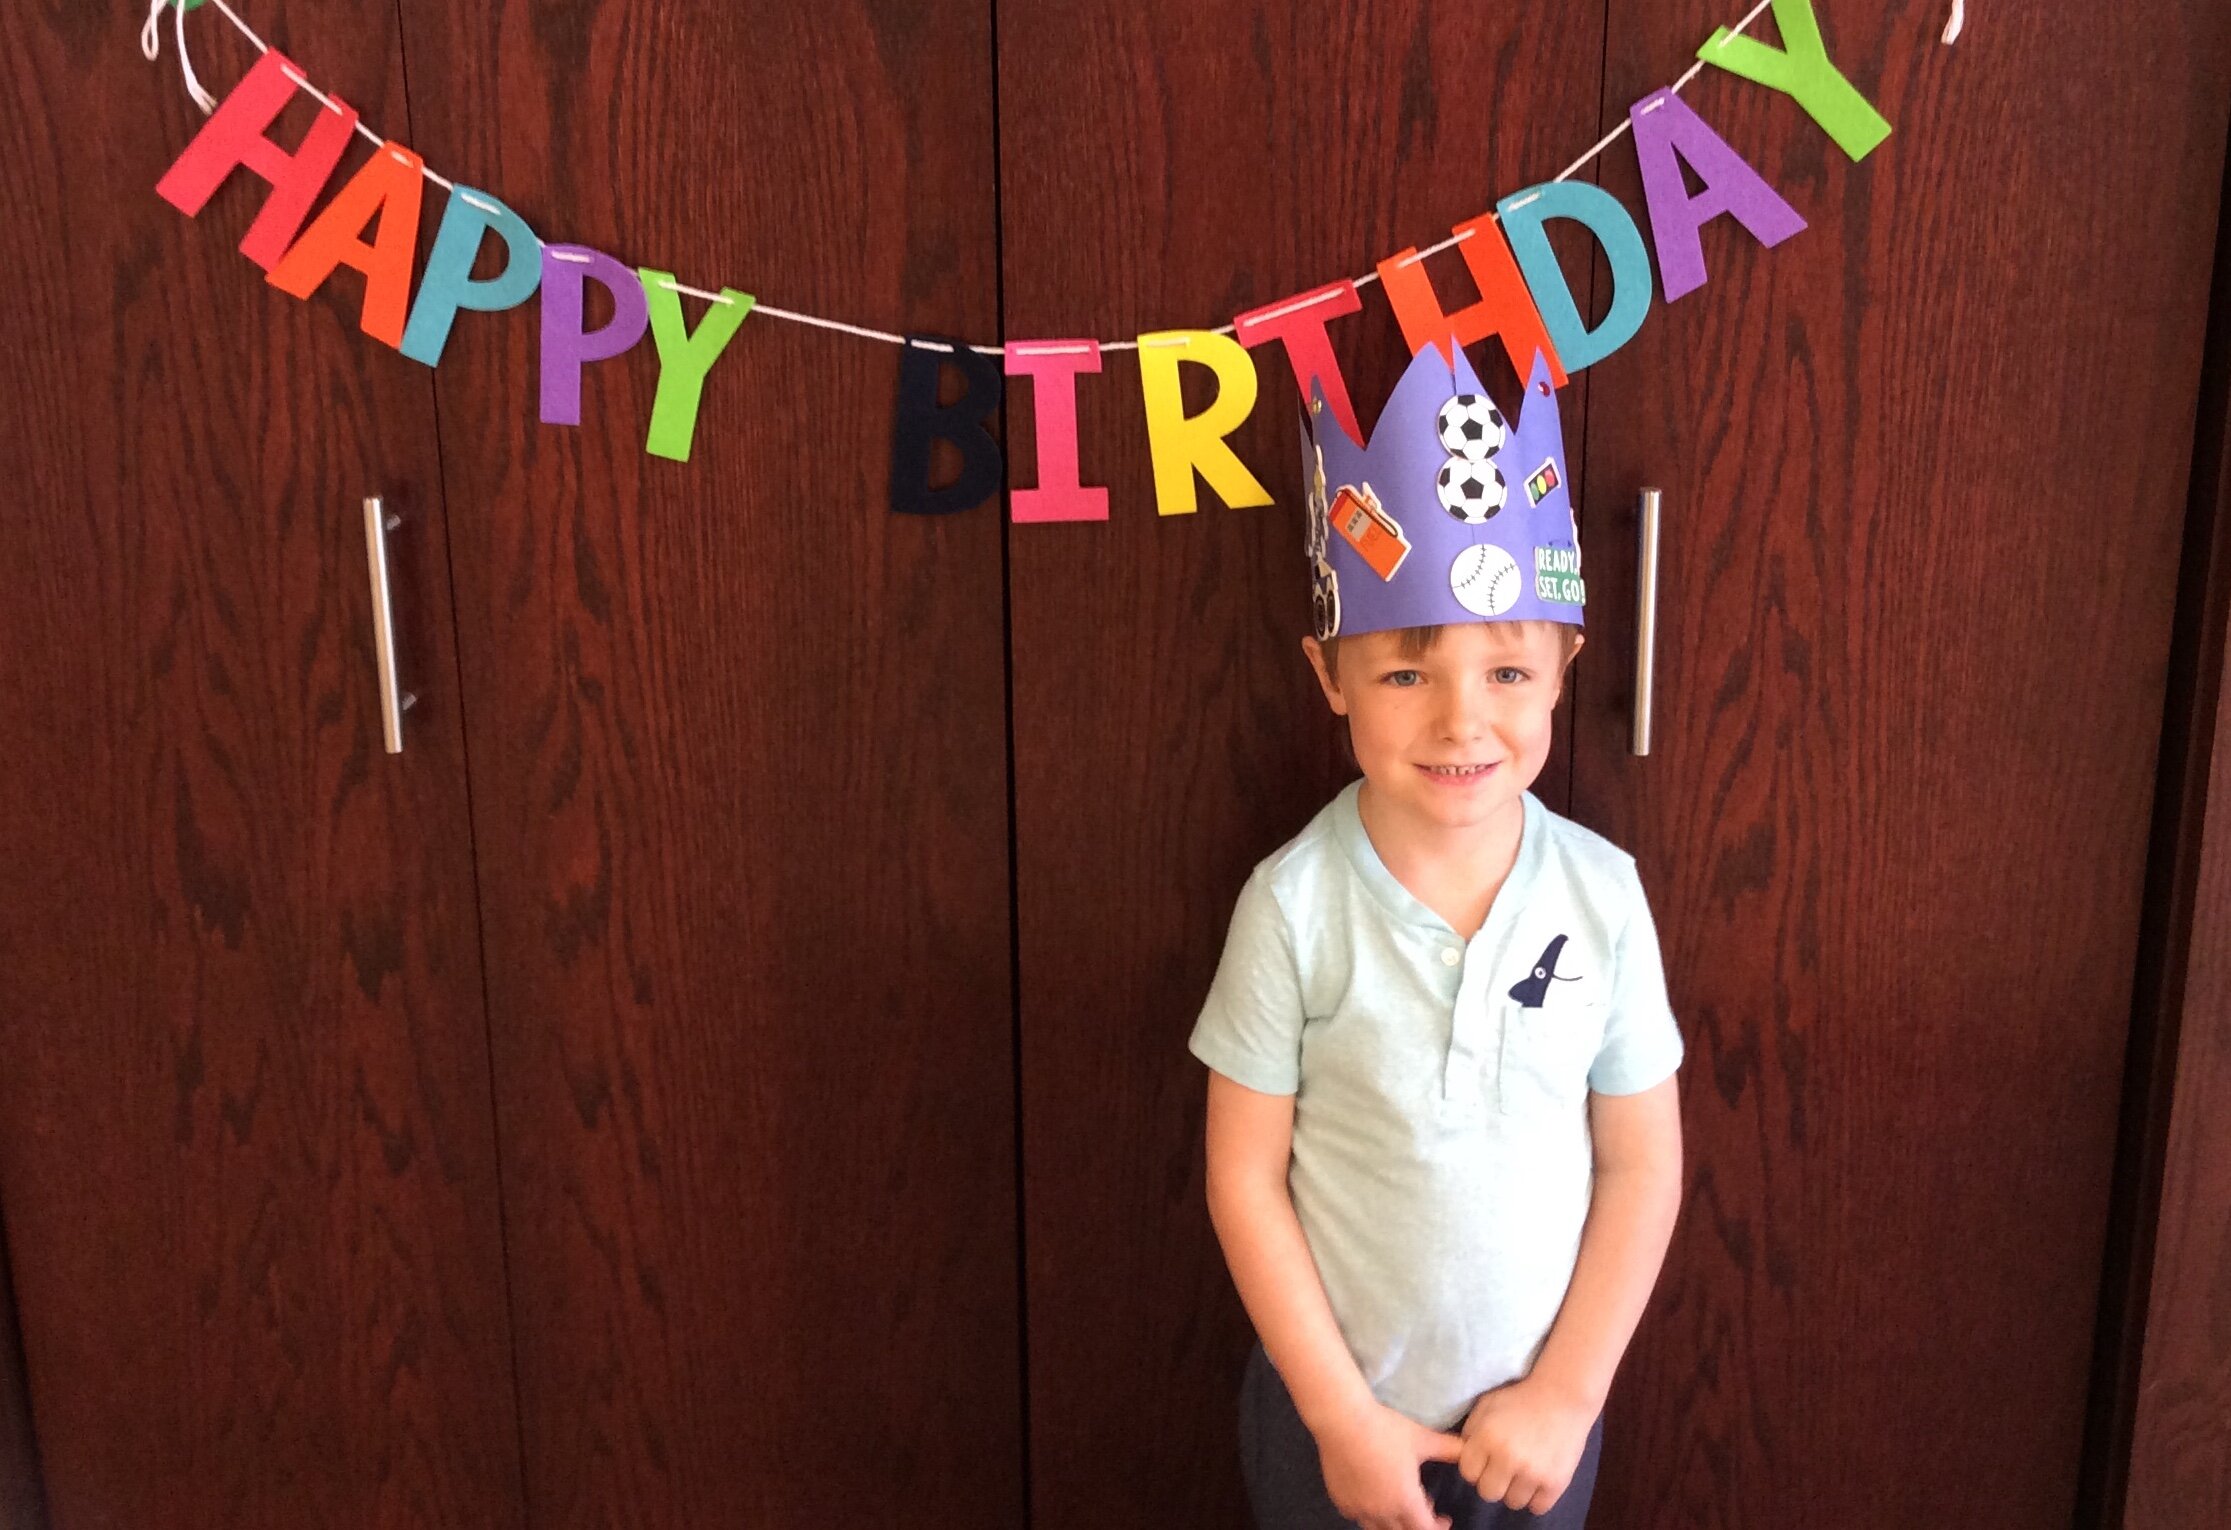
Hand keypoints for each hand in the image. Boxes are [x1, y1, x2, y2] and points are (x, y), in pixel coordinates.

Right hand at [1313, 1398, 1465, 1529]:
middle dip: (1417, 1524)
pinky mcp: (1341, 1500)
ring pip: (1379, 1529)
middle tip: (1425, 1508)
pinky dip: (1371, 1514)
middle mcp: (1381, 1512)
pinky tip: (1374, 1494)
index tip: (1444, 1519)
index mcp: (1404, 1501)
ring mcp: (1358, 1508)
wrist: (1342, 1419)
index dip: (1438, 1528)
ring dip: (1394, 1522)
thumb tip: (1470, 1450)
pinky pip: (1359, 1517)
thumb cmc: (1384, 1429)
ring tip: (1399, 1500)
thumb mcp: (1422, 1438)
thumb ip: (1449, 1448)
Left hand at [1454, 1375, 1597, 1513]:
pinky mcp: (1555, 1483)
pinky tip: (1539, 1477)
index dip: (1475, 1465)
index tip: (1486, 1458)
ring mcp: (1533, 1473)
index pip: (1468, 1473)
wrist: (1562, 1396)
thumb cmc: (1519, 1399)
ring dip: (1516, 1489)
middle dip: (1493, 1480)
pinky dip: (1537, 1496)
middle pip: (1488, 1493)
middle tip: (1505, 1466)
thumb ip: (1470, 1433)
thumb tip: (1456, 1457)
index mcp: (1487, 1437)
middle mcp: (1508, 1458)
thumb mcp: (1486, 1406)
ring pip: (1513, 1502)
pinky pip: (1537, 1507)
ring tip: (1524, 1470)